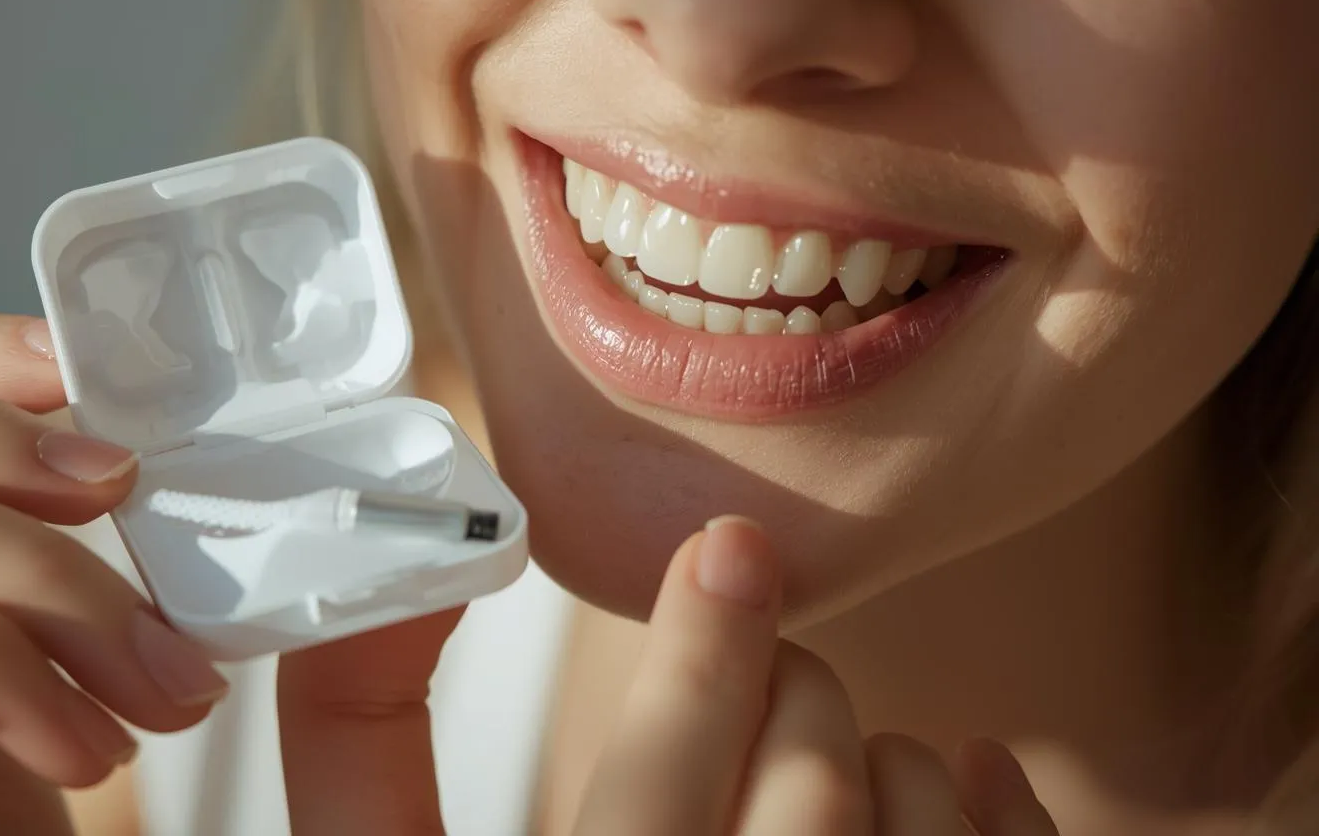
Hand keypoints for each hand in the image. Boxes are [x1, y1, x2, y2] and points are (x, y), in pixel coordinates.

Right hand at [278, 515, 1058, 835]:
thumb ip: (357, 752)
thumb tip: (394, 582)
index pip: (653, 795)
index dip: (703, 652)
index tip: (728, 549)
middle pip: (805, 802)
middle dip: (790, 688)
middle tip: (762, 654)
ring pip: (913, 831)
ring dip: (889, 757)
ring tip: (836, 746)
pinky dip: (1001, 814)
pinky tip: (969, 774)